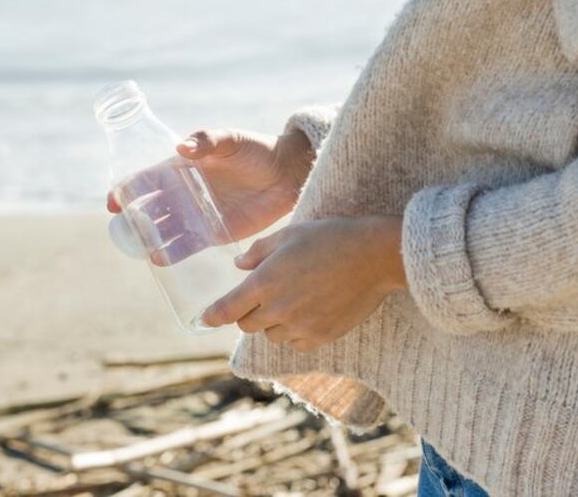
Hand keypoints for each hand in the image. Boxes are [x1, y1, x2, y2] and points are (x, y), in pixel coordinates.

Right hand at [107, 129, 313, 240]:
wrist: (286, 173)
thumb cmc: (256, 149)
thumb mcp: (230, 139)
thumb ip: (206, 141)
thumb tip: (181, 147)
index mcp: (180, 168)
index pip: (145, 180)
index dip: (126, 189)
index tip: (113, 201)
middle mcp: (183, 193)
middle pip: (149, 208)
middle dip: (133, 219)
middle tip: (122, 230)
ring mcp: (196, 215)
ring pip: (164, 230)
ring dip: (150, 239)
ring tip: (141, 249)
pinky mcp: (212, 233)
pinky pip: (187, 245)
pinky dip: (172, 252)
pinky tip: (160, 259)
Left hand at [201, 216, 406, 351]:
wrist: (374, 257)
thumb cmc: (330, 238)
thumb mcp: (289, 234)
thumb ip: (258, 252)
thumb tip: (238, 265)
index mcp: (265, 282)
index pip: (227, 309)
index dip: (211, 316)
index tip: (203, 320)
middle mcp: (279, 309)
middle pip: (247, 325)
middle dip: (248, 312)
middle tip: (264, 294)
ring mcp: (300, 326)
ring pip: (272, 335)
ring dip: (273, 322)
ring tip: (293, 298)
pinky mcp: (321, 337)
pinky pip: (296, 343)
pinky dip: (295, 333)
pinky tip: (308, 312)